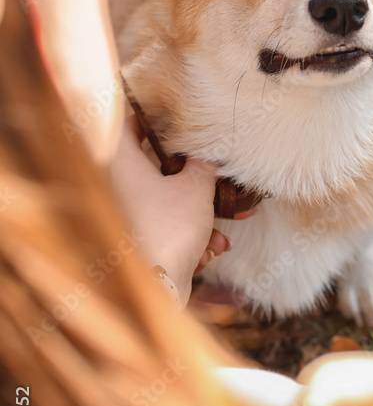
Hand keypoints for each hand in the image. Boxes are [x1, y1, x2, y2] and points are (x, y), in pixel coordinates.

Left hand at [109, 118, 230, 304]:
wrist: (154, 289)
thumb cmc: (168, 231)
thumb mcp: (196, 189)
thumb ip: (203, 165)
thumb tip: (205, 156)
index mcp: (120, 162)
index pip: (127, 123)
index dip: (152, 116)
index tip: (177, 117)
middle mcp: (114, 186)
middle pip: (155, 167)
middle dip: (192, 176)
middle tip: (216, 175)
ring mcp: (124, 215)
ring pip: (166, 202)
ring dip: (199, 215)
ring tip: (224, 229)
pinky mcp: (135, 242)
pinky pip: (165, 229)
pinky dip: (189, 238)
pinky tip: (210, 252)